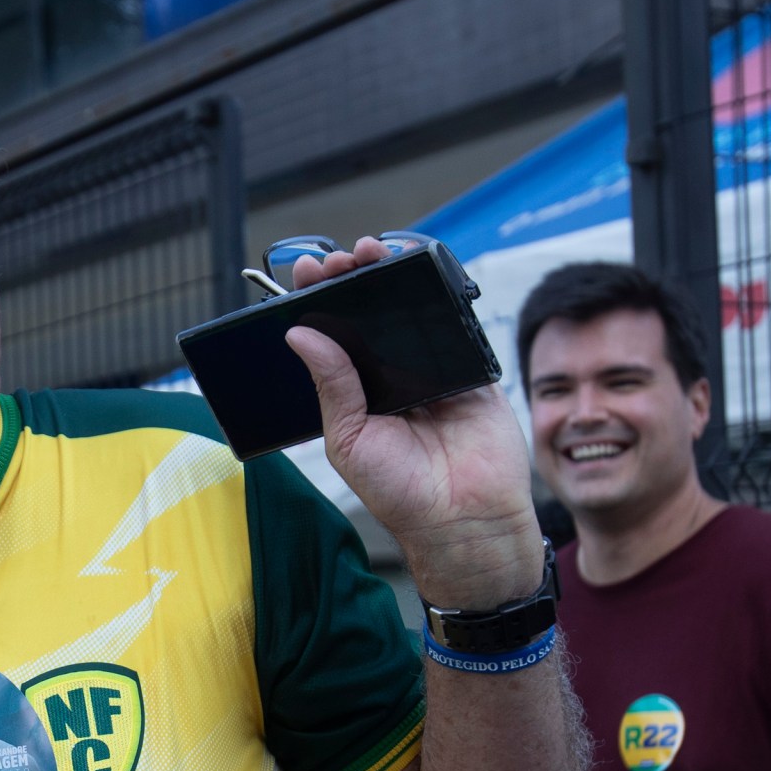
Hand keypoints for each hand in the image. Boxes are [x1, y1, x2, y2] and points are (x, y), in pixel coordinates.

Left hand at [283, 238, 542, 605]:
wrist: (463, 518)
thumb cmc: (400, 492)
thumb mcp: (350, 438)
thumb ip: (332, 385)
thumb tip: (300, 335)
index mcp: (356, 391)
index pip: (332, 335)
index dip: (319, 300)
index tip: (306, 272)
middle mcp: (391, 374)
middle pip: (369, 312)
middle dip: (353, 278)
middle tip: (341, 258)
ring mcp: (431, 367)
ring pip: (410, 309)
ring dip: (393, 276)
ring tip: (372, 252)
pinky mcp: (469, 367)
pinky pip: (454, 322)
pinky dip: (439, 294)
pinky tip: (419, 272)